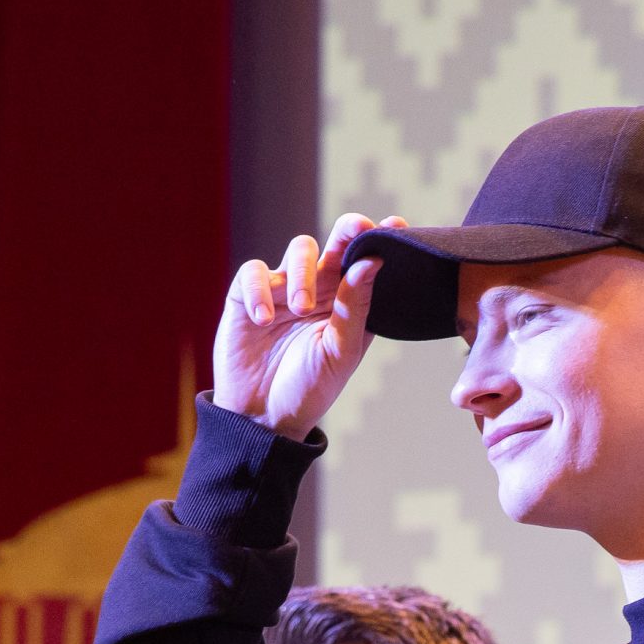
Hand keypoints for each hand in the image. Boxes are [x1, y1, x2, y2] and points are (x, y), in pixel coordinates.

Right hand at [214, 213, 404, 439]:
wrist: (262, 418)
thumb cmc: (309, 388)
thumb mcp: (340, 352)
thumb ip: (356, 307)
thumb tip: (371, 261)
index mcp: (348, 302)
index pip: (365, 261)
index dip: (379, 239)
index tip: (396, 224)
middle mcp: (318, 289)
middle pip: (335, 243)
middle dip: (348, 231)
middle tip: (356, 229)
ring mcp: (282, 289)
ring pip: (299, 250)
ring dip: (303, 272)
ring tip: (301, 308)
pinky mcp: (247, 296)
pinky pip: (253, 272)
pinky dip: (259, 290)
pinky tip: (265, 320)